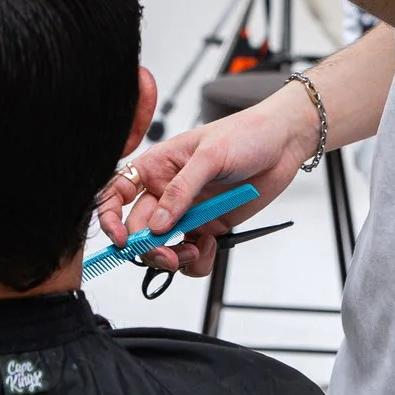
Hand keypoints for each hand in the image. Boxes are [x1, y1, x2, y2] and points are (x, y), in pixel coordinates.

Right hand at [96, 90, 319, 277]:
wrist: (284, 144)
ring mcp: (187, 212)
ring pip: (163, 248)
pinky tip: (210, 245)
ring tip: (194, 250)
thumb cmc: (246, 134)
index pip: (116, 193)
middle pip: (138, 230)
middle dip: (149, 248)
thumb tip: (156, 225)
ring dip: (173, 257)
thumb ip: (181, 191)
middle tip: (168, 255)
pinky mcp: (208, 227)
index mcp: (156, 167)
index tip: (120, 239)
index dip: (109, 217)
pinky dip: (196, 260)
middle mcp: (166, 192)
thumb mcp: (209, 156)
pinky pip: (191, 254)